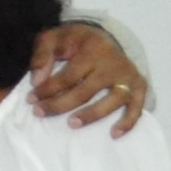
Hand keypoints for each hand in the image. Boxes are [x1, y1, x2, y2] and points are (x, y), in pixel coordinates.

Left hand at [27, 22, 148, 133]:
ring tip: (71, 124)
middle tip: (39, 113)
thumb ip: (42, 55)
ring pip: (113, 100)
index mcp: (93, 49)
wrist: (104, 36)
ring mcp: (128, 75)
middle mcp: (113, 63)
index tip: (30, 99)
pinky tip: (114, 134)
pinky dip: (128, 121)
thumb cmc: (75, 41)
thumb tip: (36, 81)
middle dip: (60, 104)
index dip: (48, 89)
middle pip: (86, 90)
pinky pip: (137, 106)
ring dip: (92, 114)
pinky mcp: (139, 86)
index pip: (68, 75)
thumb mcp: (54, 38)